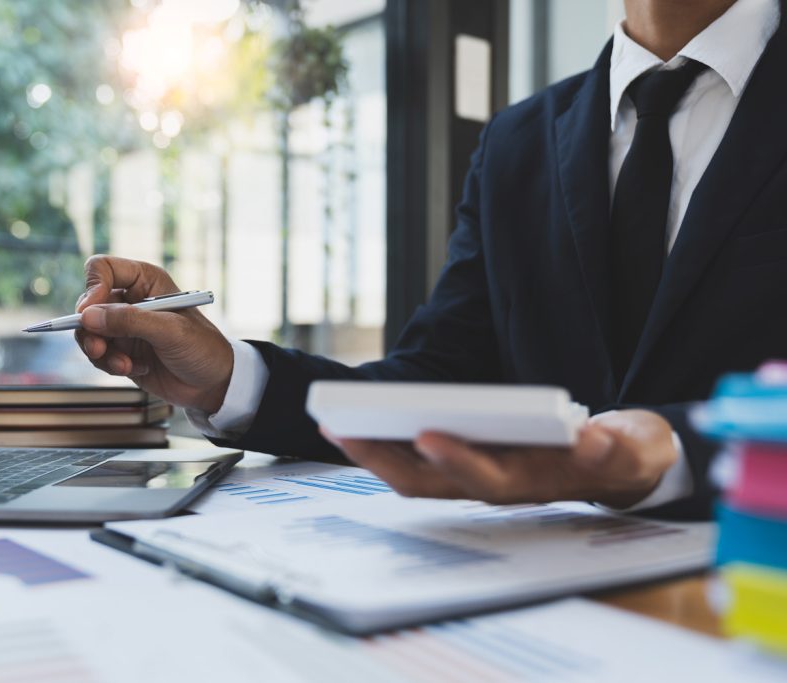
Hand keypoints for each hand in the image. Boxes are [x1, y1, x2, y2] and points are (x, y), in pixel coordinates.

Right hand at [74, 255, 232, 413]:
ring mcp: (125, 326)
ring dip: (100, 351)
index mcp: (145, 280)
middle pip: (89, 304)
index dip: (92, 288)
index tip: (89, 314)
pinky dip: (110, 364)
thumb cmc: (202, 347)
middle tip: (99, 349)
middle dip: (90, 329)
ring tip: (124, 365)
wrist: (213, 383)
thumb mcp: (170, 331)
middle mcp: (131, 299)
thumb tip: (88, 316)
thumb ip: (130, 321)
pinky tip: (136, 369)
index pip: (103, 269)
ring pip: (89, 332)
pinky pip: (99, 354)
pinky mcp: (122, 350)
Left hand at [324, 409, 677, 507]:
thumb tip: (597, 442)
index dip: (457, 460)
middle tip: (344, 429)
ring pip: (417, 476)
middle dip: (386, 459)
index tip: (425, 435)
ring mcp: (480, 477)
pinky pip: (419, 463)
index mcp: (536, 480)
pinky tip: (361, 424)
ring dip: (376, 455)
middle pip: (433, 482)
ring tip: (337, 424)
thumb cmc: (624, 452)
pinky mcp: (470, 464)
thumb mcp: (634, 447)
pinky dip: (388, 446)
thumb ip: (620, 449)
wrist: (625, 465)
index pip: (490, 477)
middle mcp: (499, 484)